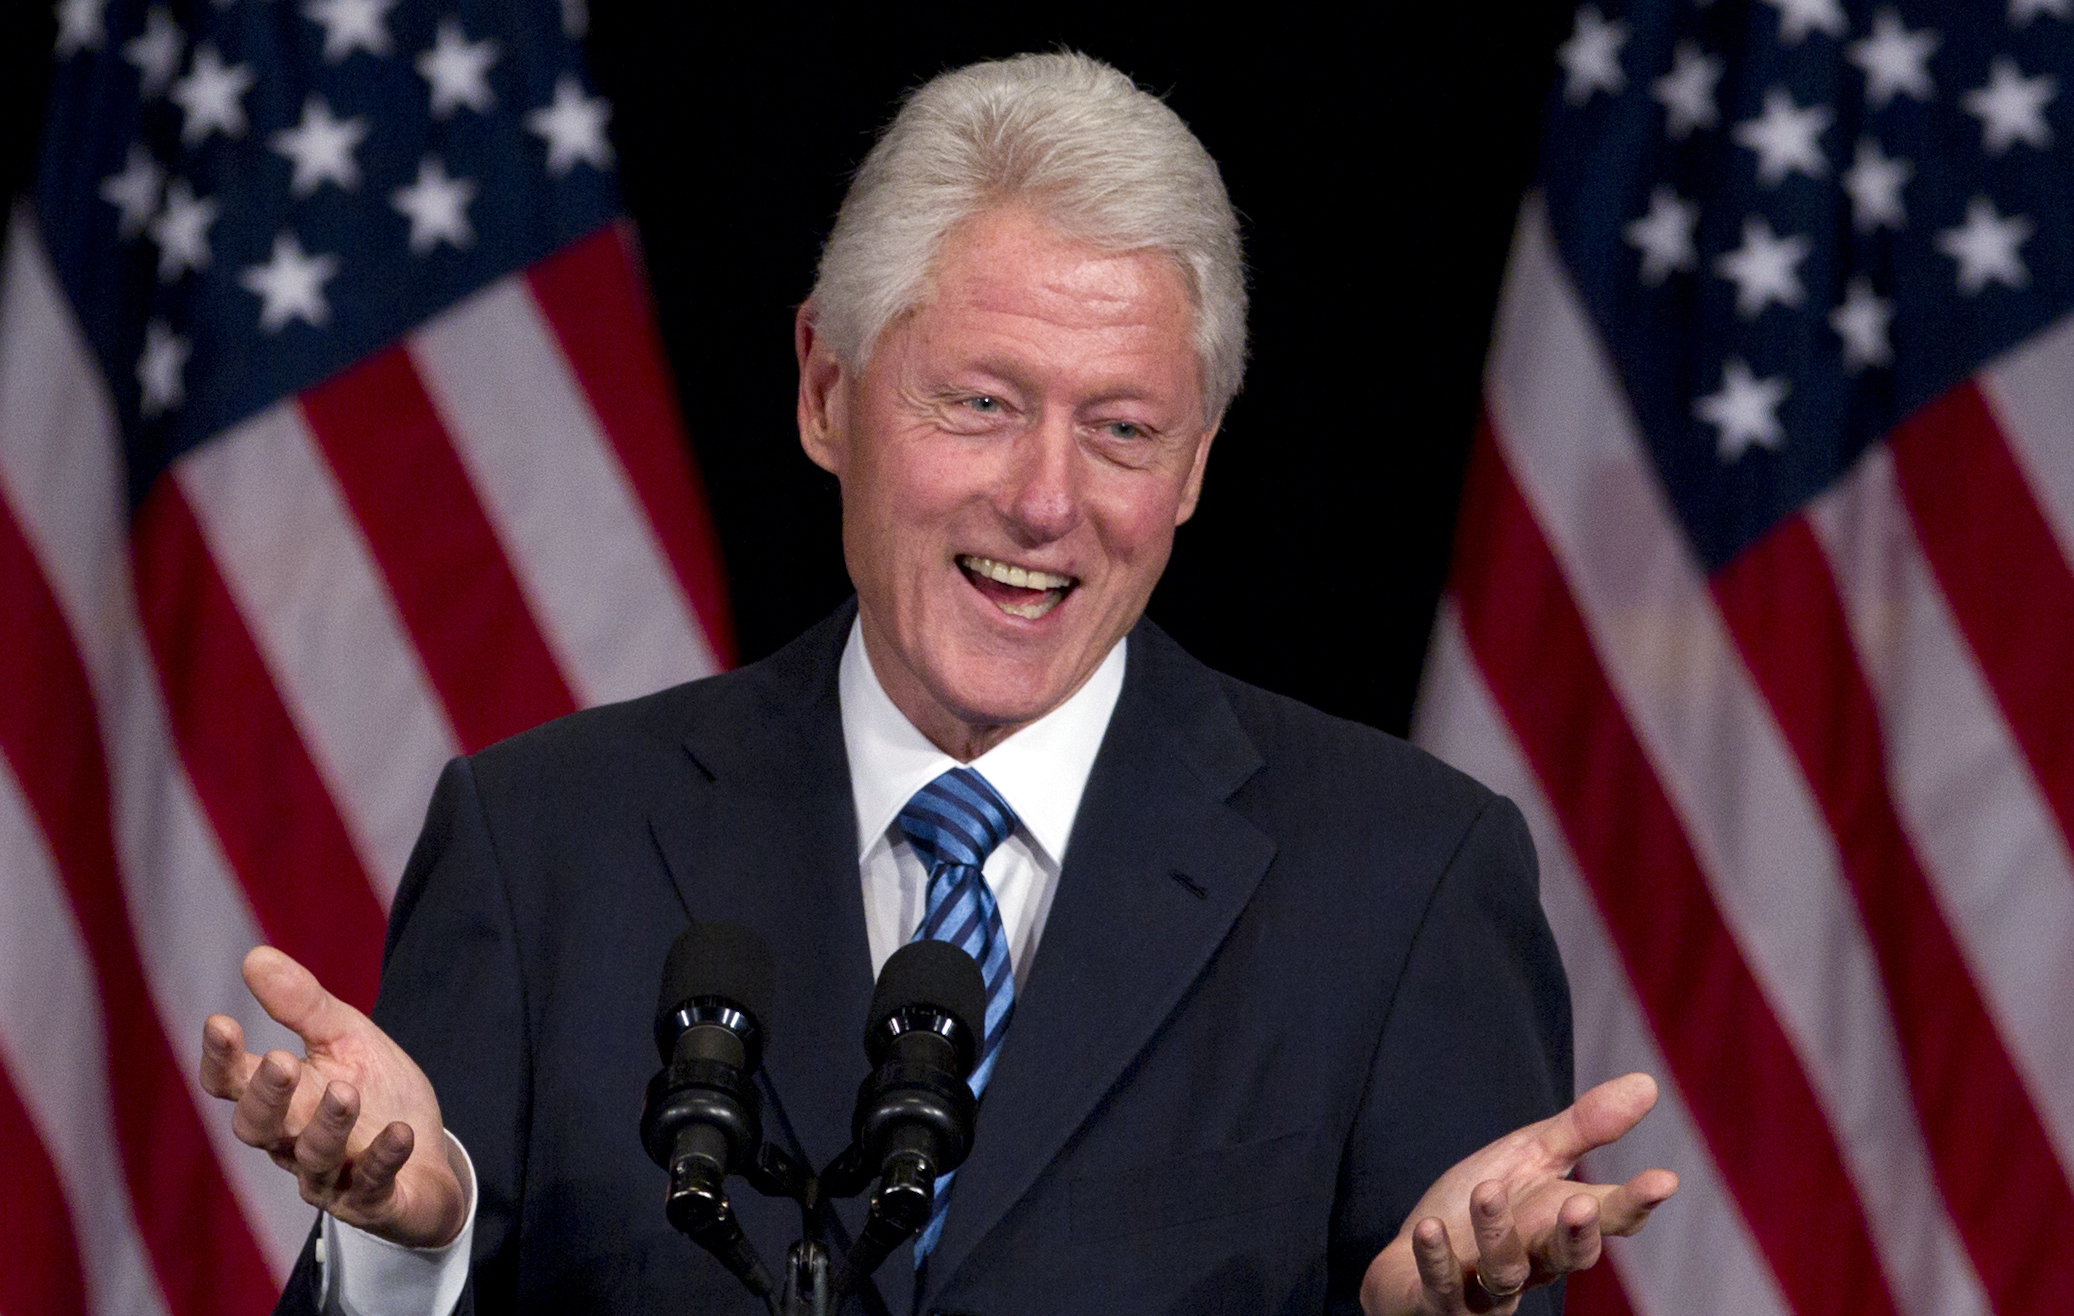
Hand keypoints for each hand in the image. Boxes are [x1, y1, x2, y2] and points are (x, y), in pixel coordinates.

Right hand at [199, 946, 466, 1247]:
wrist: (430, 1156)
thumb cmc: (377, 1092)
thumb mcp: (346, 1038)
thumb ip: (302, 1005)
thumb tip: (253, 956)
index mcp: (280, 1099)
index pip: (231, 1084)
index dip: (220, 1059)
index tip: (219, 1022)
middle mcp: (292, 1142)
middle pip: (258, 1128)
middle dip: (266, 1096)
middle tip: (281, 1061)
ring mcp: (329, 1178)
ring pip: (312, 1159)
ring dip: (327, 1125)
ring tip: (346, 1091)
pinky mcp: (372, 1202)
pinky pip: (371, 1186)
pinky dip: (383, 1159)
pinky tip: (400, 1133)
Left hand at [1359, 1072, 1678, 1315]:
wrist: (1418, 1249)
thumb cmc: (1485, 1202)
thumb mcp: (1531, 1155)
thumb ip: (1584, 1128)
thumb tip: (1647, 1082)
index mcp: (1561, 1222)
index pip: (1610, 1217)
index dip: (1636, 1202)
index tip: (1664, 1179)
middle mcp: (1535, 1261)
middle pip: (1568, 1257)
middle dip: (1578, 1234)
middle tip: (1582, 1203)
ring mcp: (1489, 1288)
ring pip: (1504, 1271)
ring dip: (1497, 1232)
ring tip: (1487, 1190)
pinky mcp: (1441, 1300)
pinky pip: (1442, 1286)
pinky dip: (1436, 1259)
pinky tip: (1430, 1229)